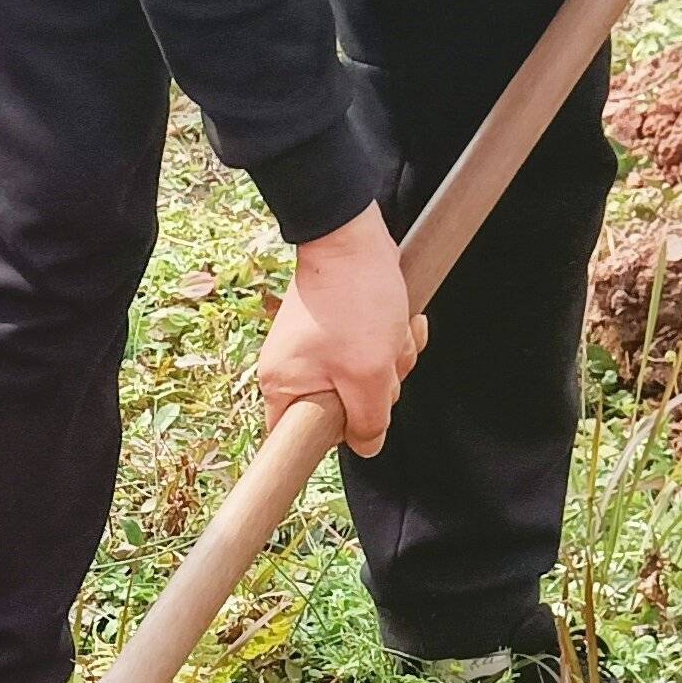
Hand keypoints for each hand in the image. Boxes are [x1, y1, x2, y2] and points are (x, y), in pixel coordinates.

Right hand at [261, 207, 425, 456]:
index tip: (352, 425)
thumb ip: (369, 421)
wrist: (352, 235)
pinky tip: (398, 321)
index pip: (294, 440)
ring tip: (391, 331)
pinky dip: (390, 341)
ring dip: (390, 361)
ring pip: (363, 381)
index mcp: (284, 386)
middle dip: (376, 390)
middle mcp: (292, 370)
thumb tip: (368, 446)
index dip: (328, 439)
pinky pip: (370, 354)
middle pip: (340, 411)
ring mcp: (314, 349)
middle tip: (382, 361)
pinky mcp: (336, 329)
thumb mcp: (368, 374)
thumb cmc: (353, 300)